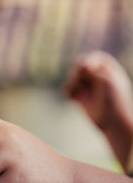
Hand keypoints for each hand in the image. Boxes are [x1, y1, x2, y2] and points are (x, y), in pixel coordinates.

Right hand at [65, 51, 132, 171]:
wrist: (113, 124)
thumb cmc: (115, 102)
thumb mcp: (106, 80)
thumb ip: (92, 70)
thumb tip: (80, 64)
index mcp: (109, 70)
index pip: (94, 58)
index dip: (88, 60)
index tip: (85, 67)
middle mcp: (98, 77)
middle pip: (80, 67)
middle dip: (77, 74)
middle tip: (79, 82)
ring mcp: (88, 87)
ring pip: (72, 78)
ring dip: (72, 84)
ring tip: (75, 94)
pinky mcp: (80, 97)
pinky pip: (68, 89)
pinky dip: (68, 92)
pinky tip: (72, 99)